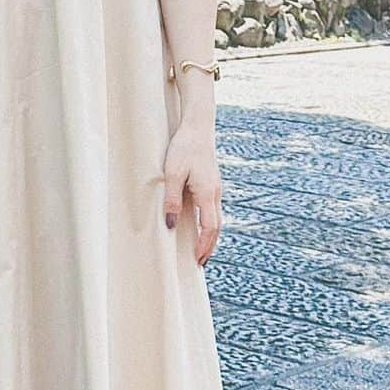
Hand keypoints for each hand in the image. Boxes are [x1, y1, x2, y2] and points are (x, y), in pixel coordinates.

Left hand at [162, 127, 221, 265]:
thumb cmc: (183, 148)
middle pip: (217, 226)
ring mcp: (215, 187)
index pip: (209, 227)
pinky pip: (213, 209)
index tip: (197, 259)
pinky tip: (201, 226)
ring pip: (217, 218)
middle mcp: (215, 192)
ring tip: (201, 249)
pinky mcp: (212, 183)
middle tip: (200, 262)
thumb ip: (171, 200)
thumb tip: (171, 225)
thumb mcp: (172, 174)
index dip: (204, 245)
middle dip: (209, 246)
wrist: (197, 127)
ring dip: (210, 236)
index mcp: (207, 193)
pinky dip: (209, 223)